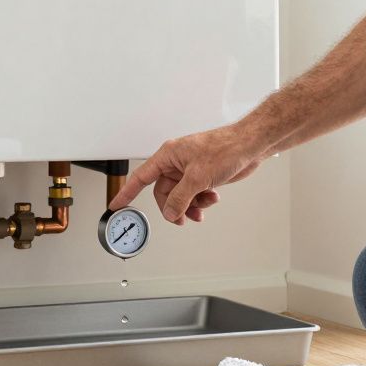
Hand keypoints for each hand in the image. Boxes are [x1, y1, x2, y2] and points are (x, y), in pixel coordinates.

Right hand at [107, 124, 269, 224]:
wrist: (249, 146)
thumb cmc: (226, 148)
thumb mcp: (198, 177)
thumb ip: (180, 197)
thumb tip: (170, 212)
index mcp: (168, 156)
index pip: (141, 177)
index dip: (127, 192)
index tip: (117, 205)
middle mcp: (176, 163)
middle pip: (164, 193)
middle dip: (174, 207)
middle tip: (182, 218)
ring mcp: (190, 170)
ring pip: (180, 196)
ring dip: (190, 206)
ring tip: (202, 209)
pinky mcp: (203, 176)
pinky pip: (193, 194)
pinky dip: (201, 201)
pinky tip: (212, 198)